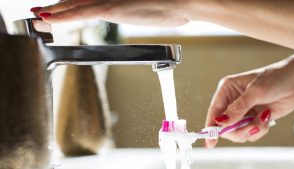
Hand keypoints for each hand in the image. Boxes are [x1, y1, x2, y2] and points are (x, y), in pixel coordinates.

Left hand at [30, 0, 188, 26]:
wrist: (183, 2)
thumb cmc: (169, 6)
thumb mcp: (146, 9)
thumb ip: (132, 9)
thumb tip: (129, 11)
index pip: (85, 3)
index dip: (68, 7)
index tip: (55, 12)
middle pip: (75, 2)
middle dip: (56, 8)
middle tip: (40, 12)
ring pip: (74, 5)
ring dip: (54, 11)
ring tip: (38, 17)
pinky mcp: (111, 6)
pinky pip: (82, 12)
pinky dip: (64, 15)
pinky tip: (49, 17)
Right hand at [205, 53, 293, 147]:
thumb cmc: (276, 78)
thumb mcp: (256, 92)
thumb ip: (238, 108)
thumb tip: (221, 121)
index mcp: (227, 90)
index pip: (214, 111)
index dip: (211, 127)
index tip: (210, 141)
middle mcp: (232, 101)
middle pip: (224, 126)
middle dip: (237, 129)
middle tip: (250, 126)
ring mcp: (243, 111)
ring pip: (237, 131)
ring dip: (251, 129)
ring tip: (262, 120)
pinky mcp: (253, 118)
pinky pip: (250, 132)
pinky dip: (259, 129)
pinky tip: (266, 118)